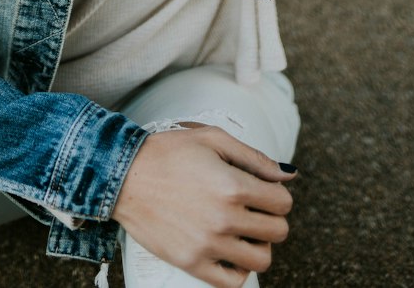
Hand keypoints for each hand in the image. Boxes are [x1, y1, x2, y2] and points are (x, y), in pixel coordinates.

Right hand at [111, 122, 296, 287]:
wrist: (124, 176)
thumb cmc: (167, 152)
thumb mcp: (212, 139)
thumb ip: (254, 157)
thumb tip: (288, 174)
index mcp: (232, 185)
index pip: (283, 202)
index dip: (278, 194)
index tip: (264, 190)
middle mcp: (224, 218)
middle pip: (278, 231)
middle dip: (272, 218)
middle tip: (255, 208)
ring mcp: (209, 244)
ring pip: (262, 260)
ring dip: (259, 245)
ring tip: (244, 230)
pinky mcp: (193, 263)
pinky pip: (233, 282)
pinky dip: (239, 269)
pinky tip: (230, 250)